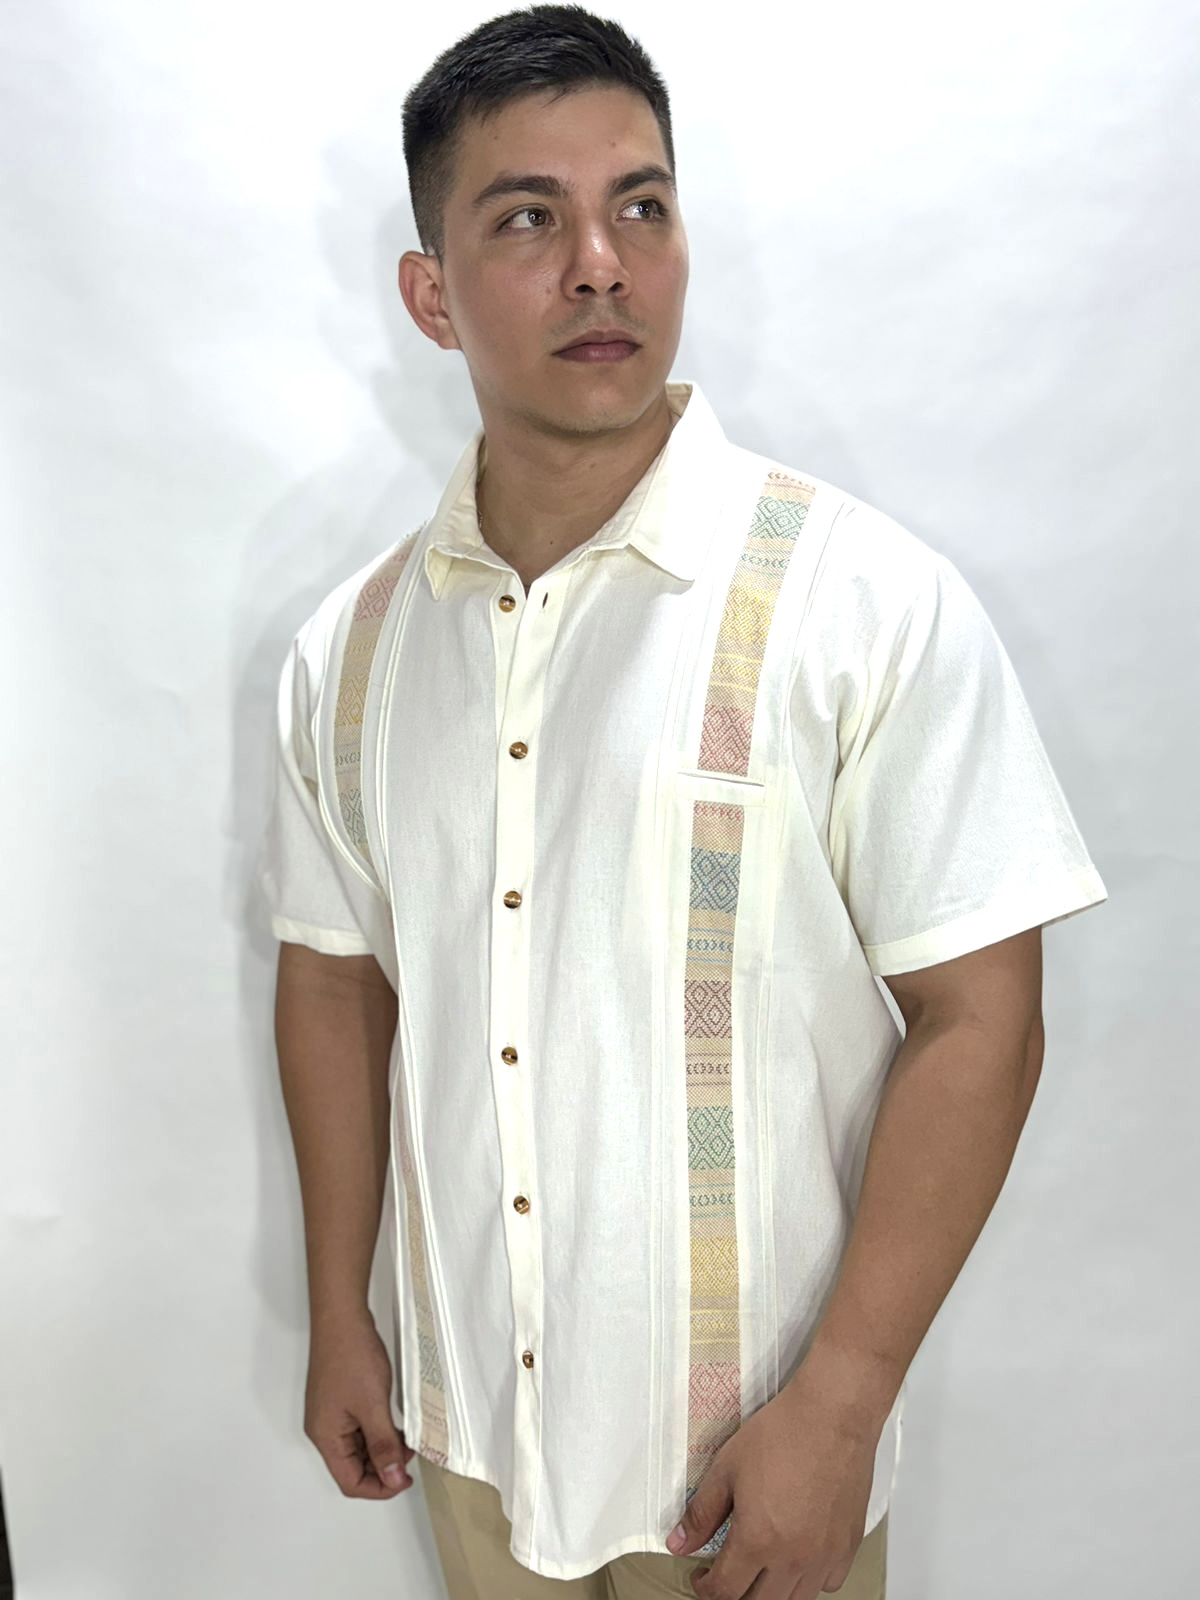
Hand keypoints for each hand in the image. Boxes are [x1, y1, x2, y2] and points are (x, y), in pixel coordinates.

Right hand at [304, 1309, 414, 1497]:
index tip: (406, 1479)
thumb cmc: (353, 1358)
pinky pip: (358, 1429)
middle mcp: (324, 1430)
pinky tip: (396, 1424)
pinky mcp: (339, 1401)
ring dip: (382, 1449)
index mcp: (326, 1438)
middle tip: (410, 1457)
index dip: (380, 1487)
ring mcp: (331, 1415)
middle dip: (382, 1468)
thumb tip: (392, 1479)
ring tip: (407, 1440)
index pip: (350, 1482)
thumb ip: (383, 1445)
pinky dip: (377, 1432)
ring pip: (358, 1448)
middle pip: (353, 1468)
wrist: (342, 1318)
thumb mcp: (373, 1406)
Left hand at [665, 1372, 880, 1598]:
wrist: (833, 1415)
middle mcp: (793, 1558)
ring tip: (760, 1569)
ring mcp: (824, 1556)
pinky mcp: (848, 1545)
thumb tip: (679, 1544)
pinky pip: (827, 1584)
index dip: (706, 1589)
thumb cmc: (782, 1434)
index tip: (701, 1578)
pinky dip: (809, 1582)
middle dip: (735, 1595)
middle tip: (726, 1575)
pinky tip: (798, 1559)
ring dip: (771, 1593)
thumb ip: (701, 1512)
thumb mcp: (727, 1467)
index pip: (725, 1591)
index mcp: (758, 1540)